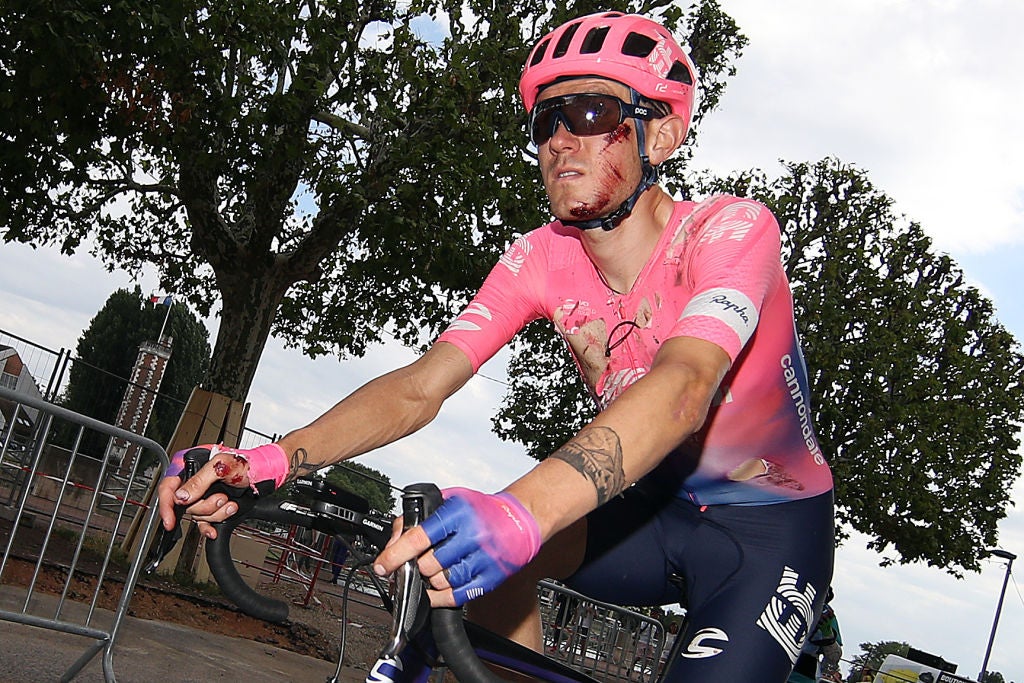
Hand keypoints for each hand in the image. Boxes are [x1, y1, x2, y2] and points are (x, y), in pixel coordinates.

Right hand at [156, 443, 287, 538]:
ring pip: (197, 515)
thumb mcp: (220, 467)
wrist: (265, 475)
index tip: (169, 520)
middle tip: (221, 498)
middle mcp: (195, 482)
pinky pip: (204, 523)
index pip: (169, 486)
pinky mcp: (213, 507)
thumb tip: (180, 497)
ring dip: (215, 513)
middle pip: (185, 505)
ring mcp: (204, 495)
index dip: (166, 504)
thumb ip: (199, 481)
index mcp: (192, 466)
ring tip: (230, 502)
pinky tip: (213, 531)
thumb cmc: (247, 463)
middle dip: (205, 506)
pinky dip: (209, 527)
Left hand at [374, 487, 540, 606]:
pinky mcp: (491, 578)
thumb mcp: (449, 500)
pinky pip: (456, 597)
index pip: (419, 537)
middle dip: (416, 566)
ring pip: (441, 582)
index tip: (382, 566)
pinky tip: (437, 588)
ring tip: (435, 568)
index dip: (395, 555)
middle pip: (428, 565)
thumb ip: (418, 517)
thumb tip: (393, 542)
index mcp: (459, 513)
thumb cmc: (482, 509)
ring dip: (430, 580)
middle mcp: (472, 536)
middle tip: (417, 562)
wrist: (521, 520)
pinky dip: (440, 596)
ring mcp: (483, 559)